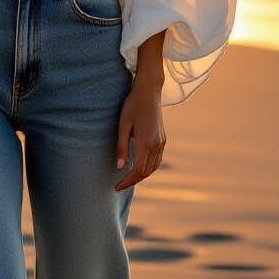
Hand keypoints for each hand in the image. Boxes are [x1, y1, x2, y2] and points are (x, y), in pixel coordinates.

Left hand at [114, 75, 165, 190]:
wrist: (149, 91)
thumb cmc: (132, 105)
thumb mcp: (123, 125)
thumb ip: (121, 147)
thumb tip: (120, 167)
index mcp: (146, 142)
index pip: (137, 170)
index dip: (126, 181)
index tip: (116, 187)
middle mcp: (157, 144)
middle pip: (146, 172)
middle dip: (133, 180)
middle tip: (119, 185)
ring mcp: (161, 142)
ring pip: (153, 167)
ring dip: (141, 175)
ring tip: (128, 178)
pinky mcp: (163, 138)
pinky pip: (157, 159)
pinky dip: (148, 167)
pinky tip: (139, 167)